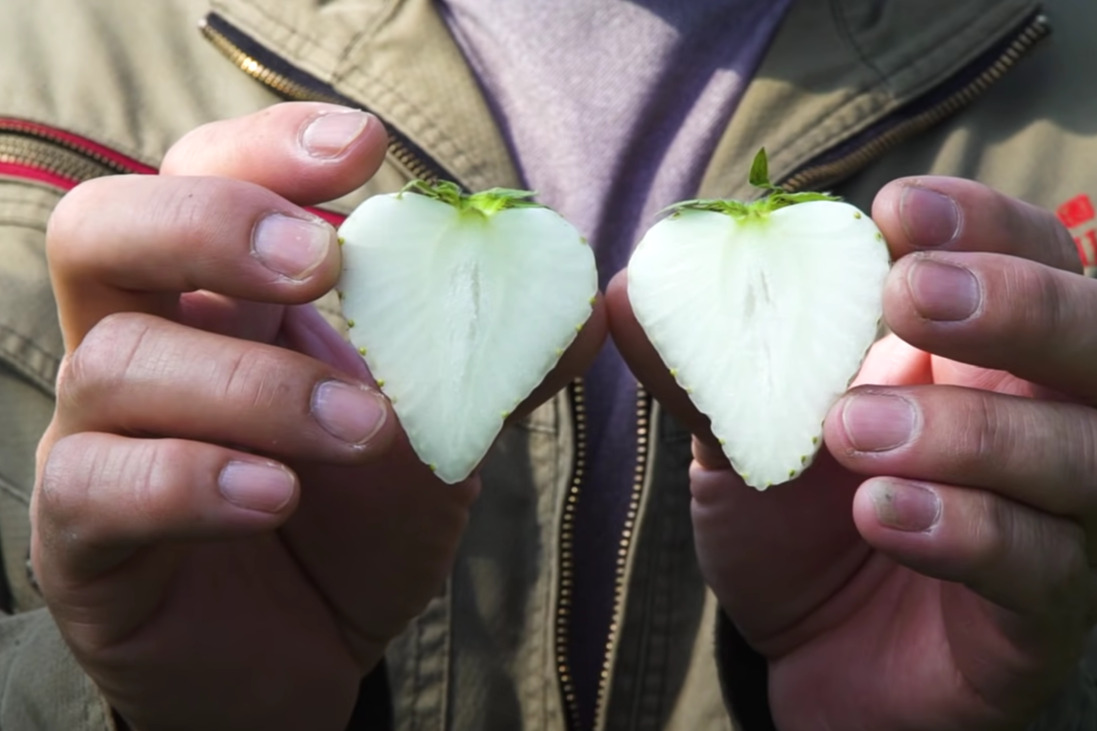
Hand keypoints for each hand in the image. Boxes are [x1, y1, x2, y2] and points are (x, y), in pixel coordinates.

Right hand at [33, 103, 604, 730]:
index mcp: (226, 299)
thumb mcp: (438, 434)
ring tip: (363, 432)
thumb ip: (490, 367)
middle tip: (320, 264)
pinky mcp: (81, 534)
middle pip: (106, 228)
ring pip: (120, 363)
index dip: (266, 148)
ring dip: (256, 386)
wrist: (313, 647)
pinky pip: (93, 482)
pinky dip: (193, 478)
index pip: (203, 175)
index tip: (360, 148)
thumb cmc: (362, 521)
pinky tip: (275, 498)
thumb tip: (579, 311)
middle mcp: (147, 344)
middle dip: (213, 225)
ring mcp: (99, 436)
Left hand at [609, 178, 1096, 729]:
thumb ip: (707, 362)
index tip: (895, 212)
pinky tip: (881, 514)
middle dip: (1013, 304)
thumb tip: (631, 282)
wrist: (809, 655)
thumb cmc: (791, 524)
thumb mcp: (741, 434)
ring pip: (1079, 452)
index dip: (981, 224)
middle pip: (1095, 335)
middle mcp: (1044, 420)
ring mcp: (1058, 519)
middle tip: (907, 297)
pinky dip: (965, 530)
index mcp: (978, 354)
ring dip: (969, 429)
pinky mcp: (1041, 614)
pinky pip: (1043, 565)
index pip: (1029, 256)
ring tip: (850, 432)